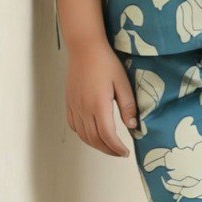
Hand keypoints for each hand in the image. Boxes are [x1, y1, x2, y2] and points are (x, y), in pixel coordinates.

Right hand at [65, 39, 138, 156]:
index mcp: (99, 105)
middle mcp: (84, 109)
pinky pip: (74, 126)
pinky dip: (83, 135)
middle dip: (108, 150)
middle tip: (120, 153)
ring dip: (96, 145)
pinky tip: (92, 134)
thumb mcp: (122, 83)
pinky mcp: (69, 103)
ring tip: (109, 146)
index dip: (117, 148)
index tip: (126, 152)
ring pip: (83, 135)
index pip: (107, 136)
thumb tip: (132, 126)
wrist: (85, 48)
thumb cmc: (106, 63)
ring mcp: (74, 107)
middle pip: (94, 139)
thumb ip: (128, 106)